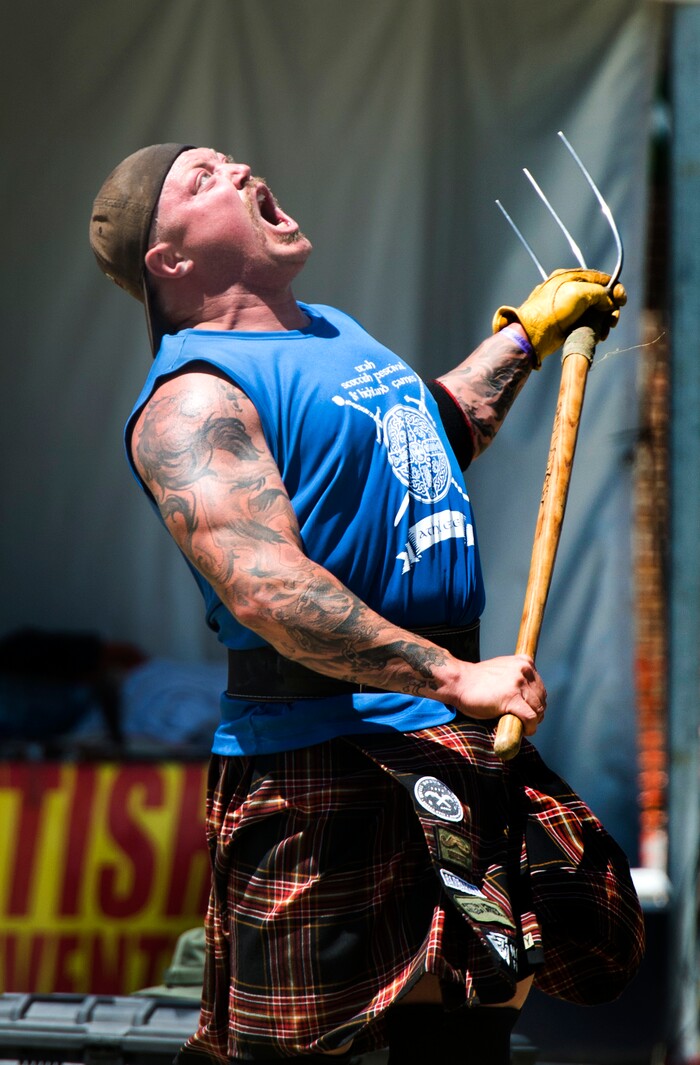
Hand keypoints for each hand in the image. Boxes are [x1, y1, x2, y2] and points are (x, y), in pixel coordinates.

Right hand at [452, 654, 546, 735]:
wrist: (458, 682)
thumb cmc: (477, 680)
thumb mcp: (502, 670)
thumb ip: (517, 677)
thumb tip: (530, 695)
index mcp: (524, 661)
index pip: (539, 686)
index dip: (535, 701)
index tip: (527, 709)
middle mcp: (524, 670)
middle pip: (541, 698)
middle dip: (535, 712)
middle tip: (524, 721)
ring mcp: (518, 684)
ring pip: (538, 709)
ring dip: (533, 721)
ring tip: (521, 725)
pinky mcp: (512, 698)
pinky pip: (530, 717)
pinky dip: (530, 727)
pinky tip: (523, 730)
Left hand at [492, 268, 626, 366]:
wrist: (533, 335)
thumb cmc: (552, 310)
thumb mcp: (579, 293)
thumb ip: (599, 293)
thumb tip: (610, 302)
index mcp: (570, 277)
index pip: (600, 279)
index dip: (615, 288)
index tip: (622, 301)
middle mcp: (570, 291)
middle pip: (600, 296)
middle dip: (610, 308)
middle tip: (613, 321)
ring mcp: (569, 308)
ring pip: (595, 312)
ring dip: (604, 321)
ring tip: (604, 332)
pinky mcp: (568, 324)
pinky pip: (588, 323)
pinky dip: (595, 329)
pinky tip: (598, 336)